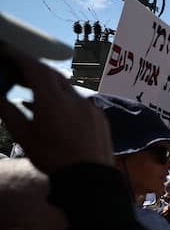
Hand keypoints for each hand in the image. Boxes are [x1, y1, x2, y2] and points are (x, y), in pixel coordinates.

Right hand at [0, 49, 111, 170]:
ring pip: (67, 87)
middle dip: (33, 69)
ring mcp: (90, 106)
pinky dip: (64, 98)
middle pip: (52, 74)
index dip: (20, 57)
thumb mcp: (23, 135)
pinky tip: (53, 108)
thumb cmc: (52, 158)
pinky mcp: (100, 116)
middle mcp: (75, 99)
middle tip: (16, 69)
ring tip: (31, 90)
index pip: (35, 68)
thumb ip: (7, 110)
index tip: (7, 51)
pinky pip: (79, 100)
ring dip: (49, 85)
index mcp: (53, 101)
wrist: (89, 178)